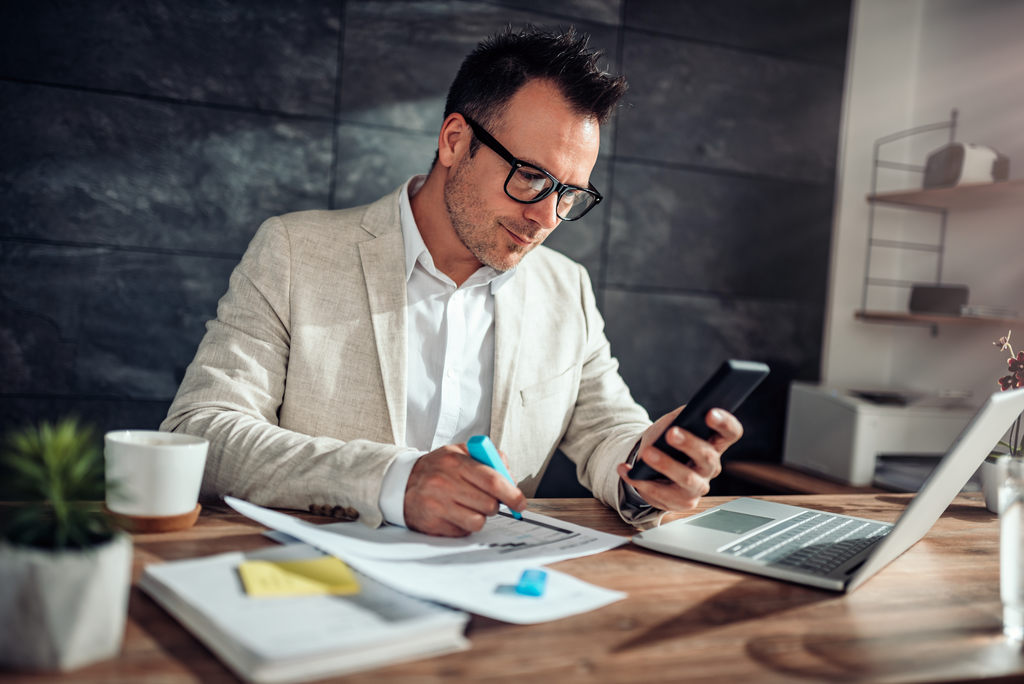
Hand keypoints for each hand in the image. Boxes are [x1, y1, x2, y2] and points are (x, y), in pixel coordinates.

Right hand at [404, 443, 526, 535]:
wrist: (400, 484)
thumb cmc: (437, 468)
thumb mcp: (459, 452)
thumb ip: (488, 458)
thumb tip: (511, 479)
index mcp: (454, 462)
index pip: (492, 480)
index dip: (512, 494)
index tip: (520, 502)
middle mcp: (445, 483)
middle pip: (489, 504)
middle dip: (495, 505)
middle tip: (488, 500)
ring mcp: (437, 505)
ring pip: (478, 521)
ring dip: (479, 516)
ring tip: (469, 506)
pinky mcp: (433, 524)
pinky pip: (463, 531)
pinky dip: (464, 525)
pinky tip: (454, 514)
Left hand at [616, 406, 741, 512]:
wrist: (649, 466)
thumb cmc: (665, 441)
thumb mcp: (672, 423)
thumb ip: (680, 417)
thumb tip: (686, 412)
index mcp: (714, 444)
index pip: (730, 433)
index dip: (725, 423)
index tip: (709, 413)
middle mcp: (711, 467)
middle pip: (708, 457)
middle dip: (689, 444)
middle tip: (672, 433)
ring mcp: (698, 486)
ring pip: (687, 478)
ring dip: (666, 465)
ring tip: (647, 454)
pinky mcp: (681, 502)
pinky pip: (661, 494)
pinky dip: (640, 481)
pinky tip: (626, 470)